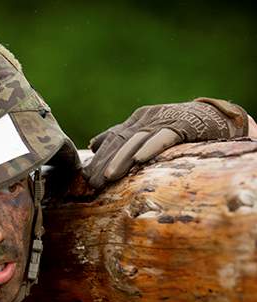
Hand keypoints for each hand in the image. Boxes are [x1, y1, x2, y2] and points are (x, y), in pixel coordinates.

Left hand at [83, 98, 248, 188]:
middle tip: (92, 183)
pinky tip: (139, 160)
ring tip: (108, 177)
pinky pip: (163, 138)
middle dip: (105, 163)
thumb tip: (93, 144)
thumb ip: (121, 137)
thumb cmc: (179, 128)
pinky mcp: (182, 125)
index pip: (112, 140)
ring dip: (121, 159)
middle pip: (120, 141)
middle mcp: (146, 118)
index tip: (85, 178)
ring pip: (137, 141)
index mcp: (136, 120)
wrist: (217, 118)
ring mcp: (163, 120)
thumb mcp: (147, 131)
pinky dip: (150, 148)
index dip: (98, 159)